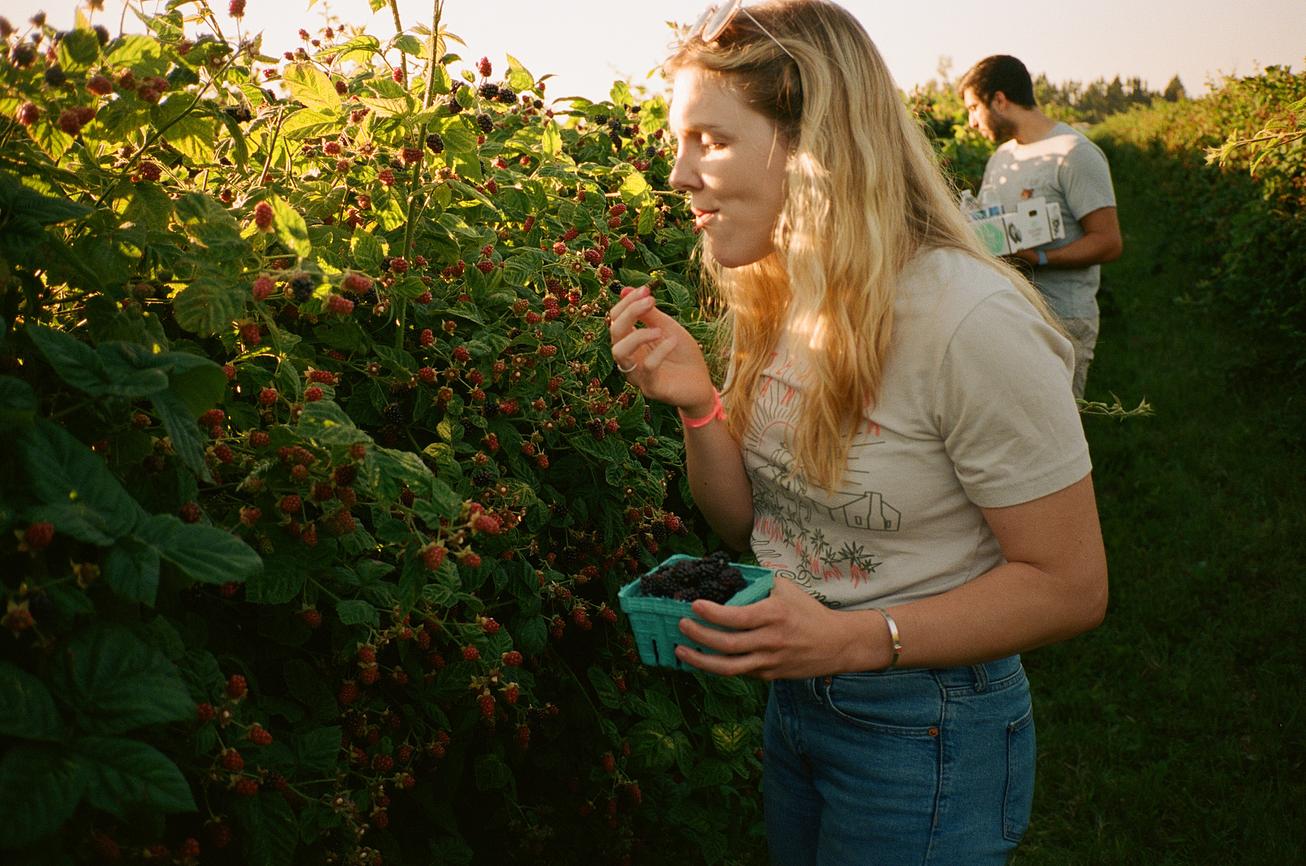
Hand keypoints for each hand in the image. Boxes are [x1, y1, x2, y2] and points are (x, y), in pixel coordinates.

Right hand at [608, 284, 714, 413]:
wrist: (702, 383)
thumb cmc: (683, 356)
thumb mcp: (667, 328)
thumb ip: (649, 313)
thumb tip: (627, 289)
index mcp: (630, 343)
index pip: (615, 319)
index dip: (626, 303)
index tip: (646, 290)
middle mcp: (629, 359)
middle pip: (614, 333)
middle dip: (630, 313)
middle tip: (651, 301)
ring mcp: (638, 375)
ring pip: (619, 353)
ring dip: (637, 335)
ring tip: (659, 329)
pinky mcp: (652, 388)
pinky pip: (647, 368)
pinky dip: (659, 351)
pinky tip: (673, 342)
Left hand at [674, 577, 861, 678]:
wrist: (836, 644)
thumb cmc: (808, 612)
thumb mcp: (786, 589)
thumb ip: (758, 584)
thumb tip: (726, 575)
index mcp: (774, 615)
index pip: (737, 617)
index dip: (712, 613)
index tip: (694, 605)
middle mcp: (770, 641)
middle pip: (727, 644)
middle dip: (699, 635)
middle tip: (681, 625)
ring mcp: (769, 661)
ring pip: (728, 668)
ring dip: (700, 660)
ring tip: (681, 650)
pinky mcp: (769, 675)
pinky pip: (739, 672)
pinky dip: (717, 666)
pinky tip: (702, 658)